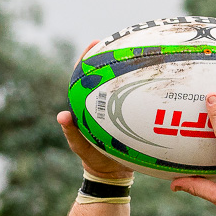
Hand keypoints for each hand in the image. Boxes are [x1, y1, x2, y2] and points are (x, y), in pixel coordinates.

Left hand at [58, 39, 133, 182]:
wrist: (112, 175)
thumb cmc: (94, 161)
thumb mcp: (81, 147)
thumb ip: (72, 133)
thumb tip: (62, 116)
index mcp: (85, 107)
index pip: (84, 77)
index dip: (88, 59)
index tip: (95, 44)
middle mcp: (100, 105)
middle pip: (104, 75)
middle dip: (111, 57)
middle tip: (119, 41)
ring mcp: (115, 110)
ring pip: (120, 86)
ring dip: (127, 70)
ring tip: (139, 53)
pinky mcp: (128, 118)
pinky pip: (134, 100)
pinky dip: (141, 90)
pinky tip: (153, 81)